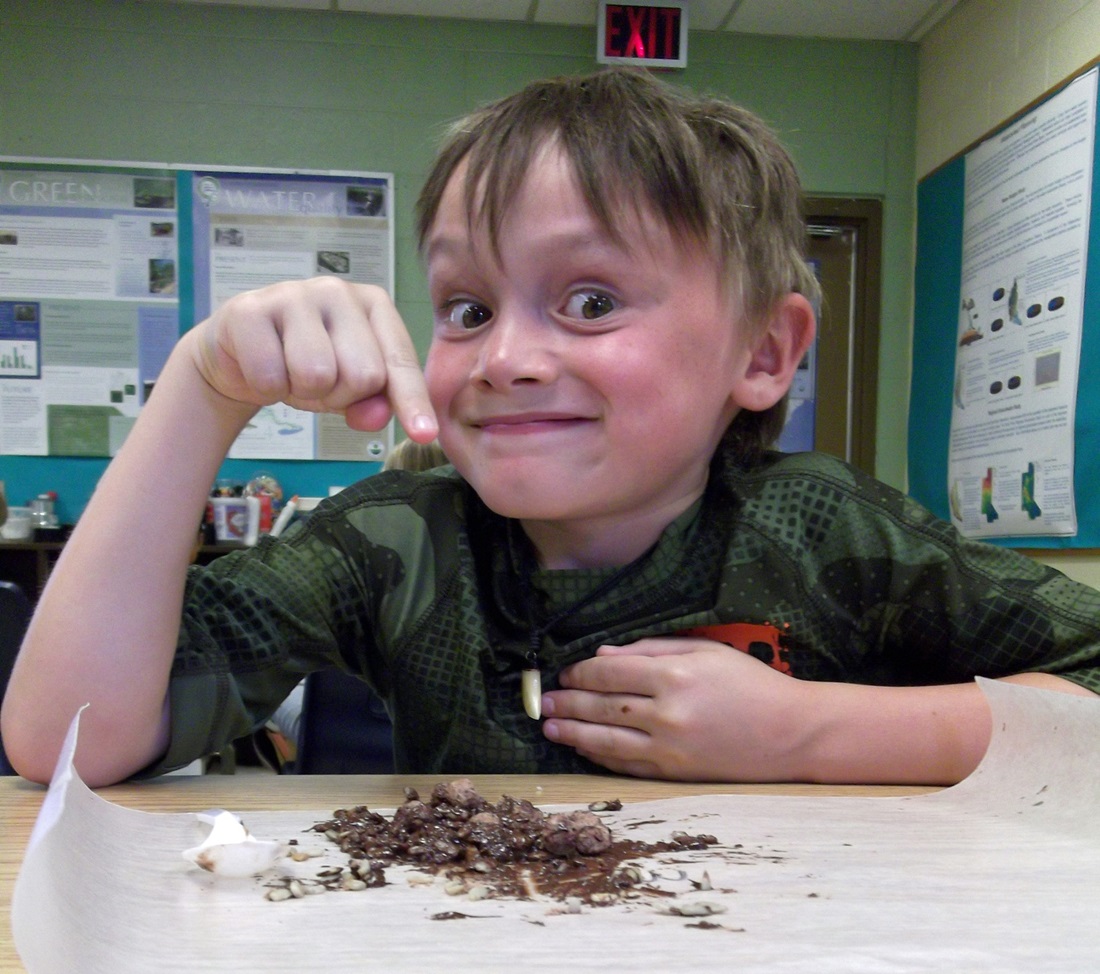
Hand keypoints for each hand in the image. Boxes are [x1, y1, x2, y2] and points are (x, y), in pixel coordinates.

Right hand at [189, 277, 437, 438]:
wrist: (238, 353)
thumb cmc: (304, 364)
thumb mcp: (347, 389)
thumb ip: (372, 402)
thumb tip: (375, 418)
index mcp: (374, 305)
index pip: (400, 361)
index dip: (412, 402)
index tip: (424, 434)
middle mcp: (338, 291)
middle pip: (364, 375)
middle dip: (340, 395)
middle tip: (318, 383)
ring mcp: (293, 294)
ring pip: (317, 375)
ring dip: (300, 392)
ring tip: (290, 373)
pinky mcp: (249, 309)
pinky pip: (271, 377)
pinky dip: (266, 388)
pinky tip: (261, 367)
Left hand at [541, 638, 806, 780]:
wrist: (791, 733)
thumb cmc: (750, 683)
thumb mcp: (705, 651)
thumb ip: (651, 649)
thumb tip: (602, 655)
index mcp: (675, 675)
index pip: (610, 672)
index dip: (581, 671)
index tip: (566, 670)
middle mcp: (667, 713)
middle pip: (602, 706)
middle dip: (569, 702)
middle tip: (546, 701)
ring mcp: (670, 748)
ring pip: (607, 741)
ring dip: (574, 733)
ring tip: (551, 728)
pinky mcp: (675, 773)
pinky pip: (627, 765)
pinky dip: (600, 756)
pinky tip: (583, 748)